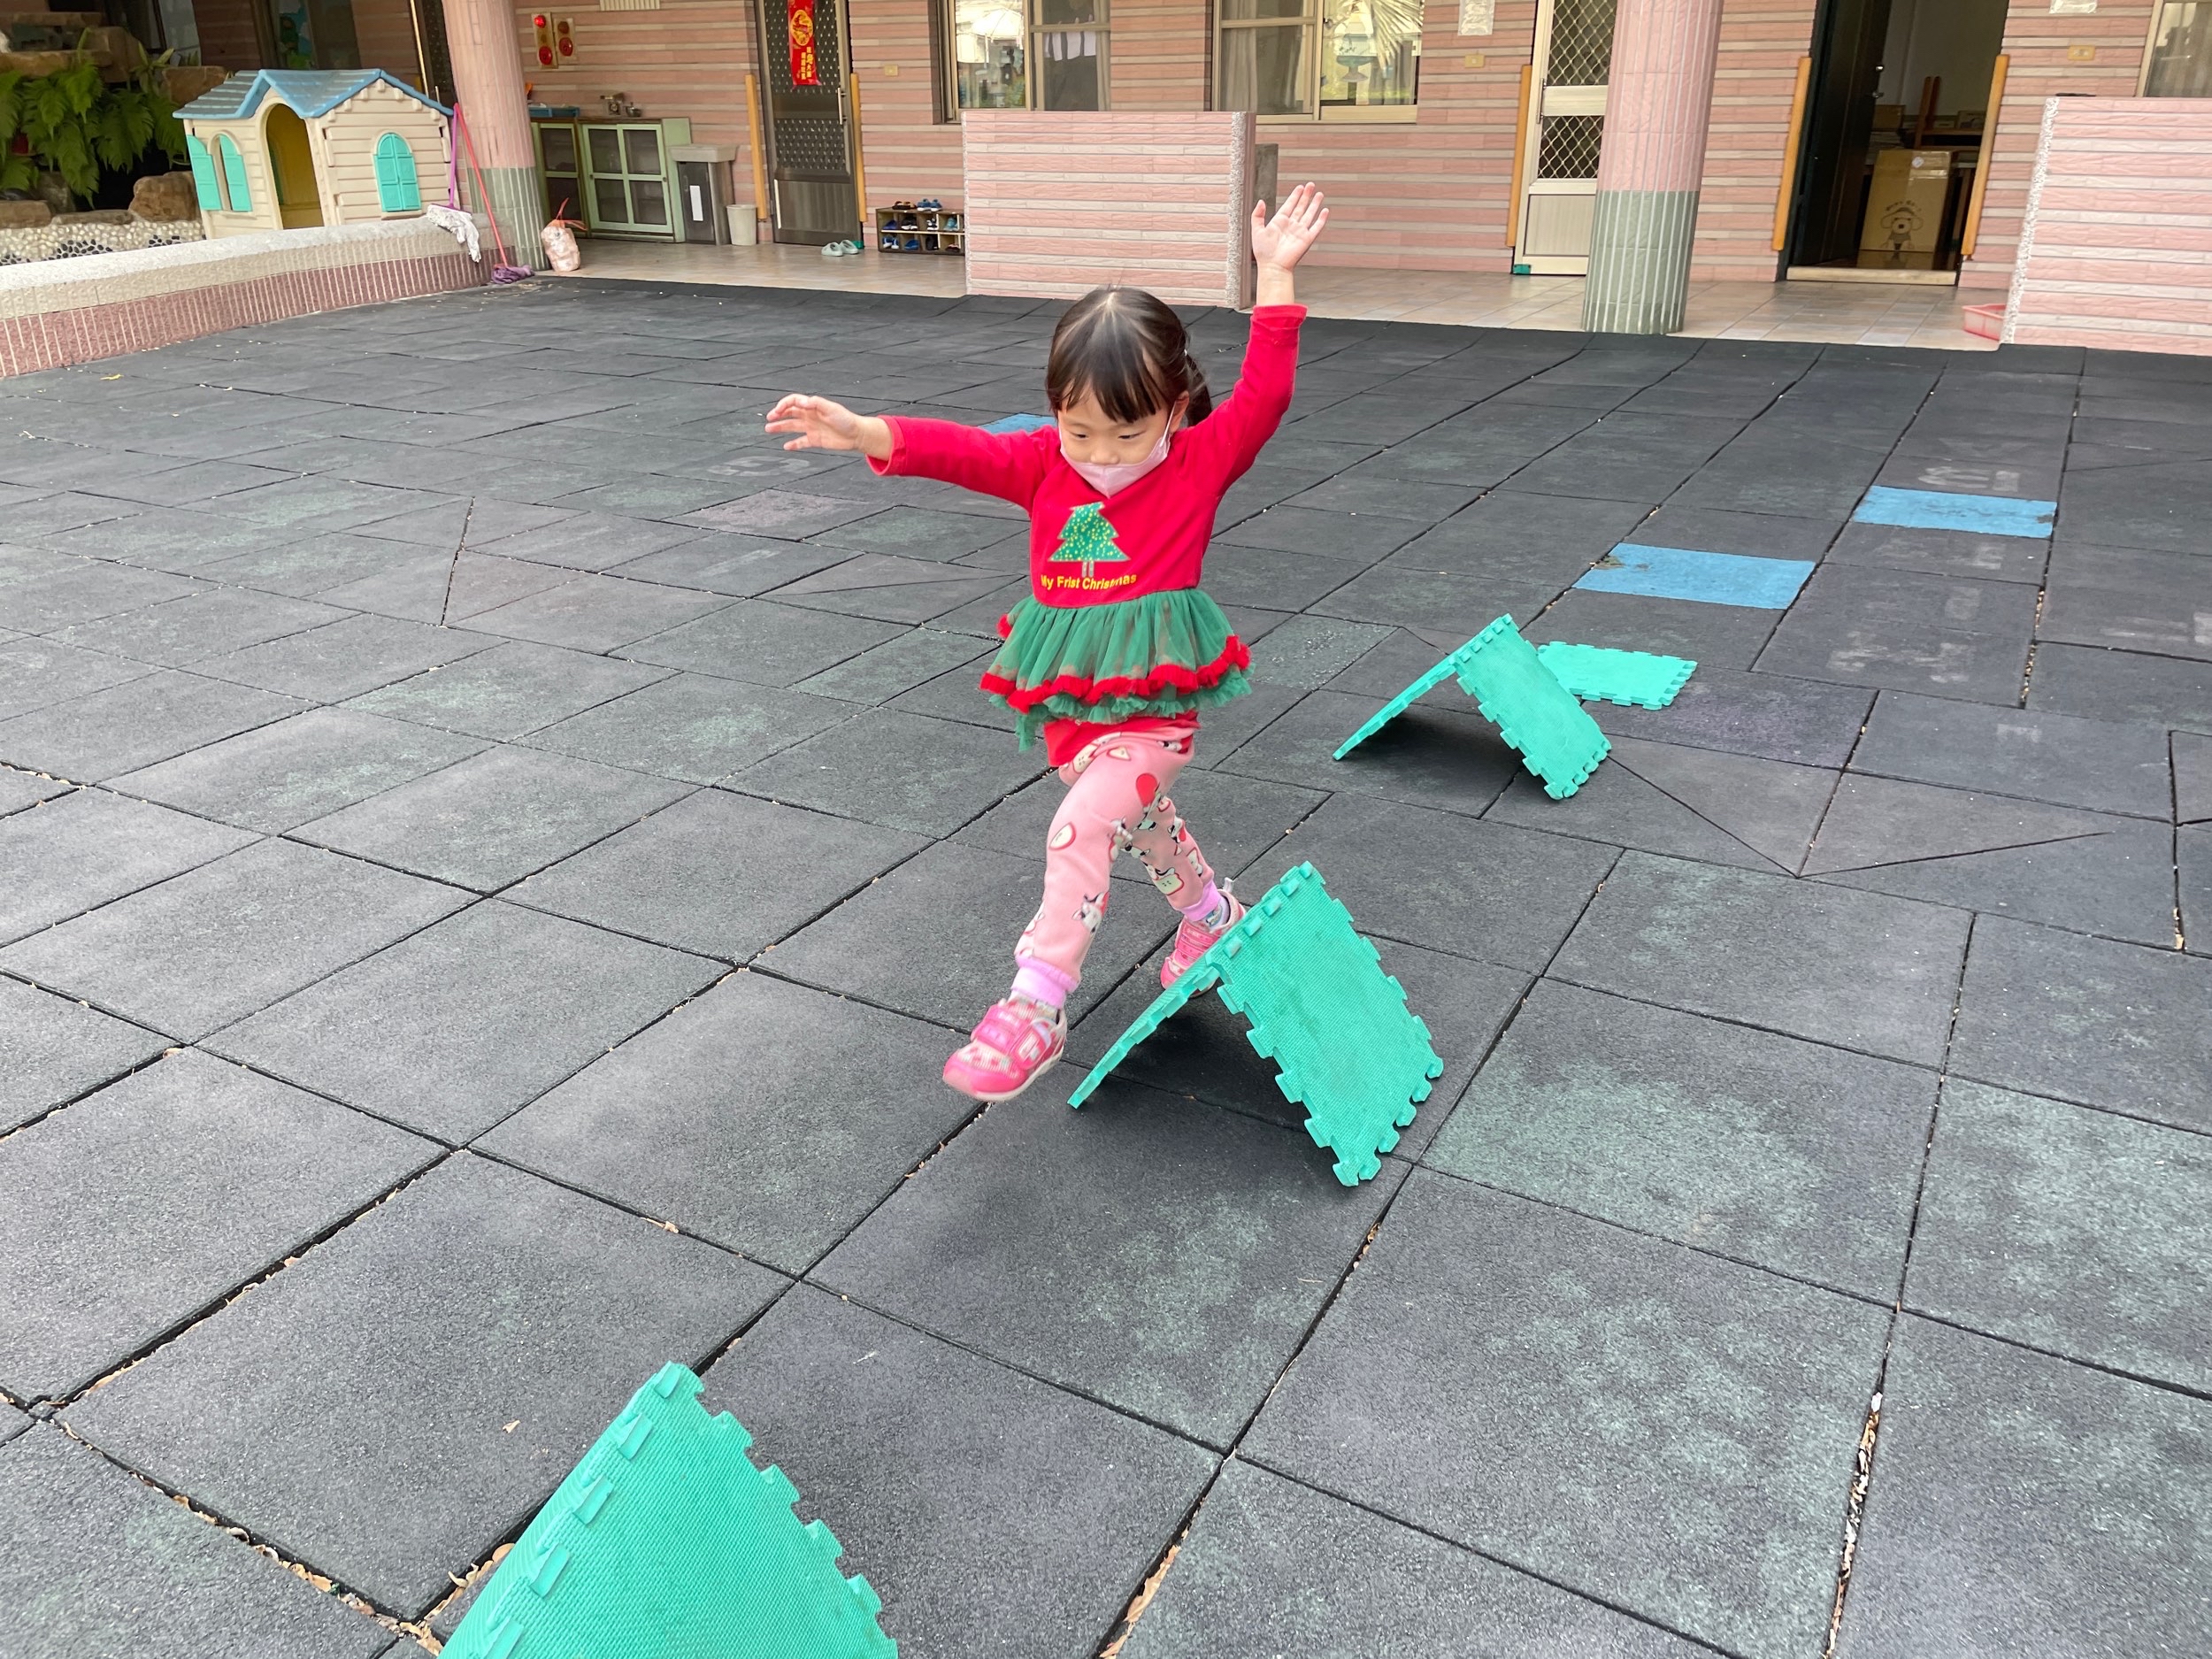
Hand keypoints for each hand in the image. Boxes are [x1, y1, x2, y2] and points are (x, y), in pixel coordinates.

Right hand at [765, 393, 883, 454]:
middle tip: (769, 418)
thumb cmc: (846, 420)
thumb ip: (816, 404)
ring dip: (780, 427)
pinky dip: (793, 444)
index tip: (778, 411)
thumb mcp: (831, 409)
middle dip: (778, 414)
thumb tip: (801, 401)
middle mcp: (810, 416)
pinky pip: (801, 442)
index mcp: (812, 406)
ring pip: (792, 427)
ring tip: (768, 429)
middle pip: (790, 413)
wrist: (857, 435)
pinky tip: (786, 446)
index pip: (793, 401)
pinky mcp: (815, 440)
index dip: (784, 404)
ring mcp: (812, 428)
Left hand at [1251, 182, 1327, 271]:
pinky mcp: (1306, 239)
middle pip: (1300, 206)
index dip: (1295, 195)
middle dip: (1306, 195)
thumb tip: (1261, 201)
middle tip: (1311, 185)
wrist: (1273, 267)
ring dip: (1314, 203)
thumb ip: (1257, 215)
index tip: (1300, 187)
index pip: (1289, 204)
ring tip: (1319, 193)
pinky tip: (1325, 211)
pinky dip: (1321, 219)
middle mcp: (1291, 225)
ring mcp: (1299, 232)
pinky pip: (1316, 227)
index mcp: (1279, 222)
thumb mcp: (1256, 230)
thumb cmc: (1263, 253)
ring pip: (1309, 214)